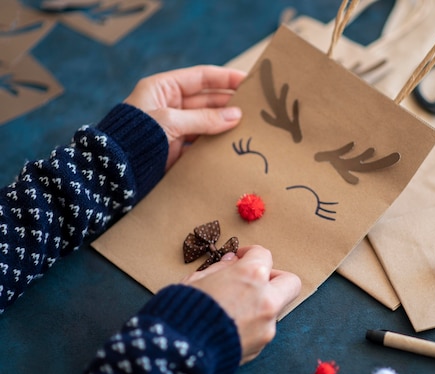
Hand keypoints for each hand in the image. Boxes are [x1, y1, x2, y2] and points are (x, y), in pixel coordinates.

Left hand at [124, 65, 245, 169]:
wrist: (115, 171)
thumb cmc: (136, 137)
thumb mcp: (171, 121)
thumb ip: (205, 118)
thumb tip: (236, 116)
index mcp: (163, 88)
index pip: (201, 77)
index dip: (225, 78)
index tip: (249, 81)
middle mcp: (169, 105)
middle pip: (207, 99)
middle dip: (229, 104)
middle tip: (255, 108)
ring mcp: (174, 127)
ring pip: (207, 122)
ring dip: (225, 125)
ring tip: (249, 127)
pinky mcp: (176, 148)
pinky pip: (201, 142)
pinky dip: (215, 143)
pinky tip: (232, 145)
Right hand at [182, 245, 300, 363]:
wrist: (178, 351)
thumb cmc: (184, 310)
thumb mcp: (198, 279)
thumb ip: (221, 268)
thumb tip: (233, 261)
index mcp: (251, 275)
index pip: (264, 255)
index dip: (250, 253)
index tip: (241, 258)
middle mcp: (266, 299)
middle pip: (290, 282)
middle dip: (275, 279)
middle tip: (255, 282)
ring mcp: (267, 325)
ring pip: (275, 308)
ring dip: (260, 304)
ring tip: (233, 308)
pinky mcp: (261, 345)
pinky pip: (262, 329)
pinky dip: (252, 325)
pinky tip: (229, 326)